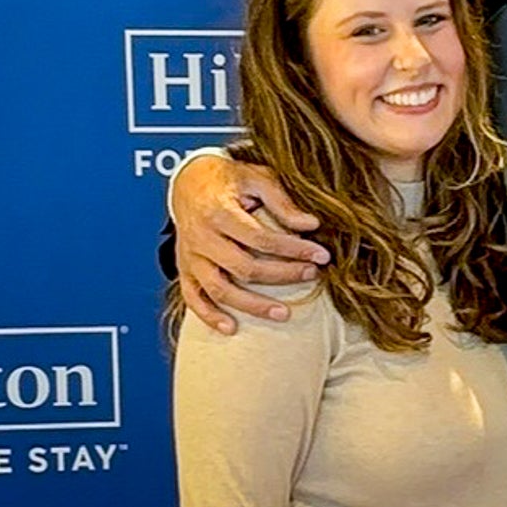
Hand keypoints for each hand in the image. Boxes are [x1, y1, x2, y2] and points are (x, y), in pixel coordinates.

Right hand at [173, 155, 327, 333]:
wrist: (189, 180)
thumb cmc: (229, 179)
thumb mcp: (257, 178)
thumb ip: (282, 202)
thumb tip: (311, 224)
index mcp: (219, 212)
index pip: (262, 238)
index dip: (294, 249)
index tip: (322, 255)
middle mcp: (201, 238)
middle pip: (244, 267)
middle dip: (283, 275)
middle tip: (312, 275)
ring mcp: (190, 256)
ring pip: (220, 289)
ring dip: (252, 305)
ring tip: (284, 314)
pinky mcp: (184, 269)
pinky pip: (192, 298)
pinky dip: (209, 316)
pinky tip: (232, 327)